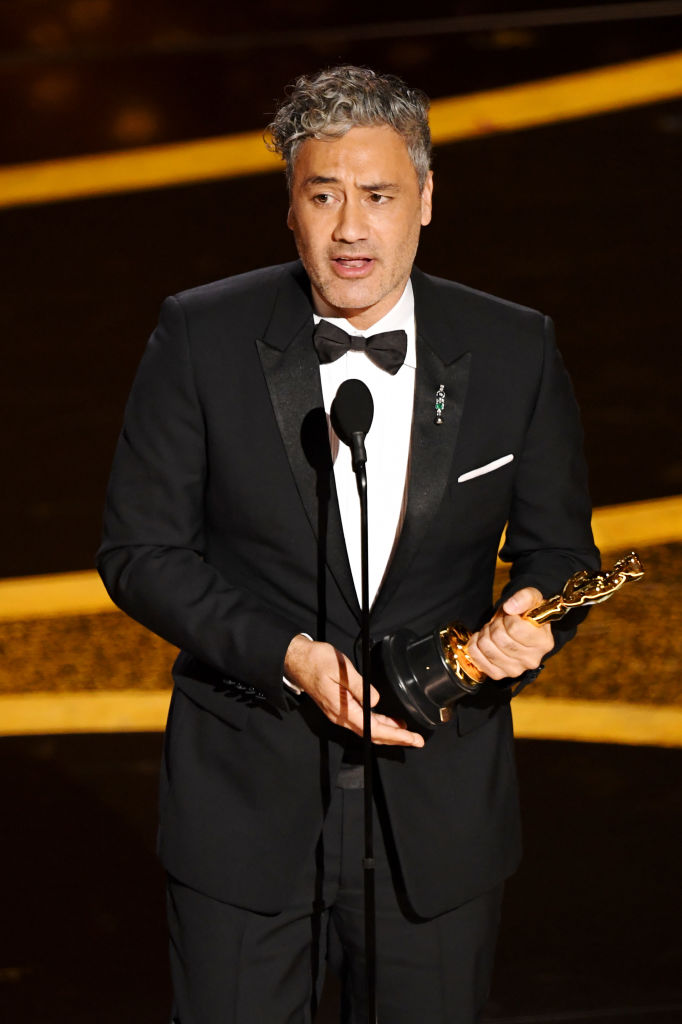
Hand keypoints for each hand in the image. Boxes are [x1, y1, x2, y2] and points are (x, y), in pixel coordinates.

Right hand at [284, 635, 423, 746]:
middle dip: (396, 738)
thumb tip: (375, 701)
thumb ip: (359, 686)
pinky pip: (362, 722)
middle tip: (417, 740)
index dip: (395, 735)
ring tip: (407, 731)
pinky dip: (378, 724)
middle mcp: (341, 717)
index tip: (412, 737)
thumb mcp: (341, 669)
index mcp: (342, 709)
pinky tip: (388, 720)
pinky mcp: (339, 708)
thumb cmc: (316, 661)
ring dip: (389, 732)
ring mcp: (339, 714)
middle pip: (373, 735)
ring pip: (368, 730)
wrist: (296, 660)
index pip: (374, 730)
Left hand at [466, 587, 553, 680]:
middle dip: (495, 624)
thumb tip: (510, 607)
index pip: (515, 629)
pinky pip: (477, 658)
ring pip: (486, 647)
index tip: (511, 615)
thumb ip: (524, 598)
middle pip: (499, 638)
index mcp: (544, 643)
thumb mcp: (531, 598)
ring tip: (493, 630)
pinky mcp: (499, 675)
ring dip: (485, 633)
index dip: (508, 617)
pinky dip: (475, 645)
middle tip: (500, 622)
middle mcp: (532, 660)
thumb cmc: (526, 614)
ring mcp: (515, 670)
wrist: (518, 629)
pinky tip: (484, 640)